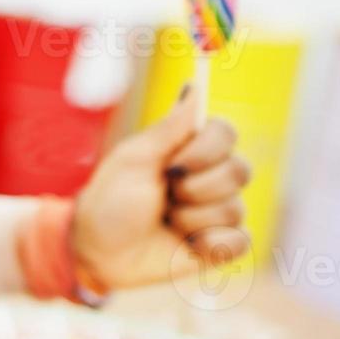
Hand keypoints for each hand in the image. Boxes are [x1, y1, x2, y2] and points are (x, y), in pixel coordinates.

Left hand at [72, 87, 251, 289]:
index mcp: (190, 150)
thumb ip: (169, 127)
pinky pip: (240, 241)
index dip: (208, 150)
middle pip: (240, 170)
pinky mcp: (221, 245)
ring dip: (191, 219)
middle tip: (165, 196)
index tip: (173, 165)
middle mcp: (210, 176)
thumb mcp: (134, 159)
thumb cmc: (111, 201)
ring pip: (235, 208)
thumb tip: (194, 85)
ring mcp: (218, 211)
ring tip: (166, 221)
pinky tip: (186, 246)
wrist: (99, 252)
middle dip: (194, 189)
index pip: (226, 133)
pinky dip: (209, 244)